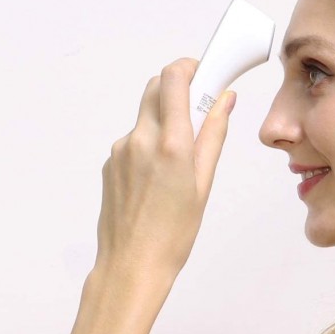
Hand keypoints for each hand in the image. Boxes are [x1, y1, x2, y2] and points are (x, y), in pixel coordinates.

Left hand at [95, 58, 235, 281]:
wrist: (130, 266)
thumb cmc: (174, 233)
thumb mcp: (204, 183)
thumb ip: (213, 136)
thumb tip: (224, 100)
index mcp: (170, 143)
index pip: (173, 79)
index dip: (190, 67)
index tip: (206, 73)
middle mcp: (140, 139)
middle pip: (156, 88)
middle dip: (179, 88)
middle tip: (200, 109)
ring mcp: (120, 150)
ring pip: (146, 115)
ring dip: (165, 119)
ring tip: (181, 159)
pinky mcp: (110, 163)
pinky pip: (134, 139)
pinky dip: (150, 143)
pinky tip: (159, 177)